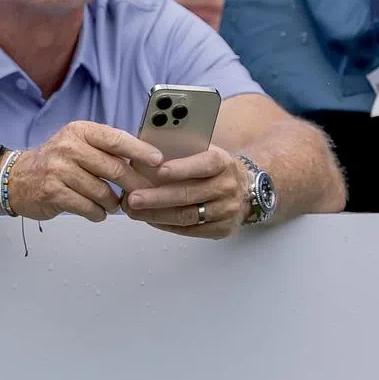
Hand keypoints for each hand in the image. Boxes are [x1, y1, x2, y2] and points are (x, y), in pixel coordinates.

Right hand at [0, 121, 163, 222]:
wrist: (16, 178)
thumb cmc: (55, 162)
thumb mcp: (77, 144)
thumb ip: (105, 148)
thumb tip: (145, 159)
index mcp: (78, 131)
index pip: (116, 139)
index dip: (140, 151)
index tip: (158, 161)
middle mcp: (68, 147)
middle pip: (114, 168)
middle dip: (134, 185)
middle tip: (144, 194)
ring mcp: (58, 170)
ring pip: (103, 192)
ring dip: (113, 203)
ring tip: (113, 204)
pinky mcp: (53, 192)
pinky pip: (89, 207)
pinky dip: (98, 213)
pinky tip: (97, 212)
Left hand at [122, 145, 247, 238]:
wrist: (244, 189)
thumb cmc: (212, 168)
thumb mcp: (204, 151)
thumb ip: (179, 149)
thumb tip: (142, 149)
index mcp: (223, 162)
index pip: (204, 164)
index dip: (182, 168)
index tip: (159, 171)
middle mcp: (228, 186)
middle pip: (190, 194)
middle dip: (158, 197)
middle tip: (133, 198)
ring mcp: (227, 210)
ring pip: (188, 215)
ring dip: (157, 215)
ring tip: (134, 211)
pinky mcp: (223, 229)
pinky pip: (191, 230)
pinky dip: (167, 226)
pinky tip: (151, 220)